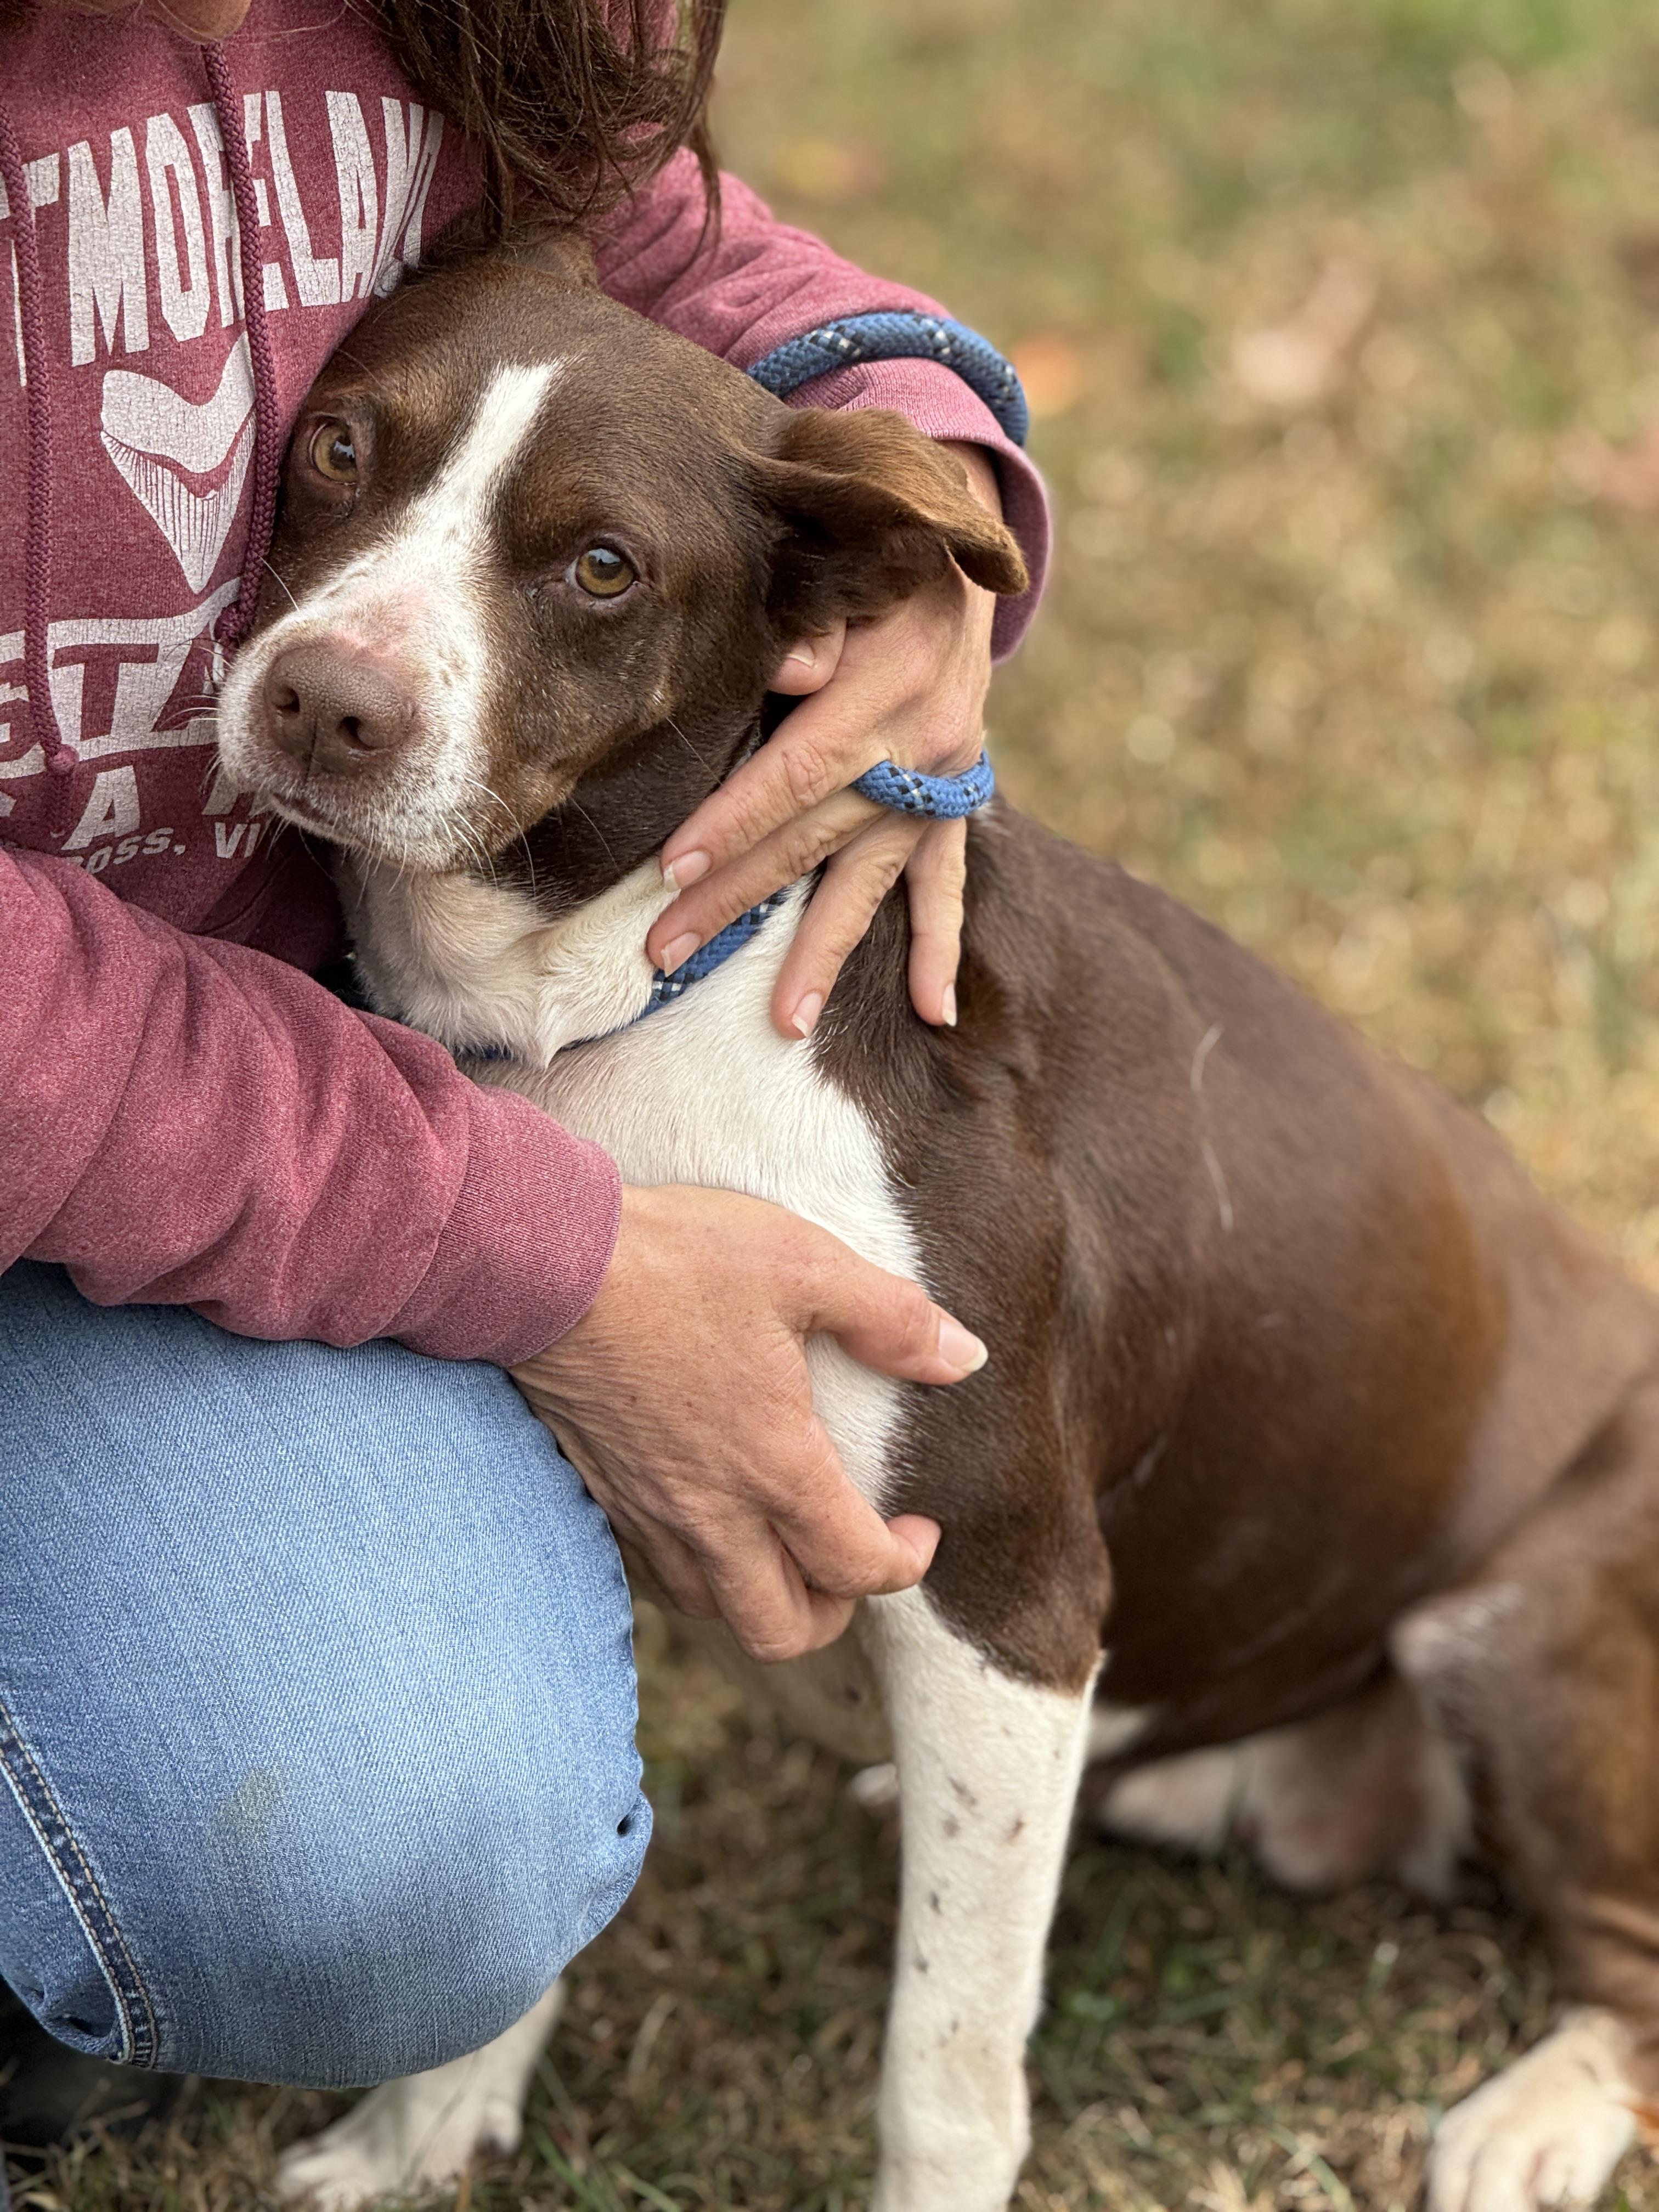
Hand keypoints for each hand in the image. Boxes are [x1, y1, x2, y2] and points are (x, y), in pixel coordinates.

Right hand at [510, 1184, 986, 1663]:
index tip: (920, 1527)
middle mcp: (709, 1512)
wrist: (541, 1265)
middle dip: (832, 1613)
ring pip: (712, 1607)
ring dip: (760, 1595)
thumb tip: (967, 1357)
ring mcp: (645, 1510)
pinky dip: (697, 1567)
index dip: (905, 1564)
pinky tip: (709, 1515)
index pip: (856, 1568)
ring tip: (786, 1545)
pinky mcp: (599, 1491)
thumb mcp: (804, 1265)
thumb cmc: (677, 1260)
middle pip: (779, 1630)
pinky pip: (656, 1570)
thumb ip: (893, 1317)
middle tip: (853, 1560)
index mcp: (774, 1468)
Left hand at [646, 441, 1003, 1040]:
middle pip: (814, 838)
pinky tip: (934, 1012)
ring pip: (871, 880)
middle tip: (666, 955)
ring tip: (787, 1022)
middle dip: (736, 900)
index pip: (797, 770)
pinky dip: (939, 948)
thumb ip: (815, 622)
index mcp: (886, 684)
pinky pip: (946, 884)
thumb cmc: (875, 563)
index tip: (674, 869)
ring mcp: (942, 784)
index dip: (736, 821)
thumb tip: (792, 666)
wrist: (959, 562)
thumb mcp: (848, 571)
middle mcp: (921, 744)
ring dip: (824, 952)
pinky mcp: (956, 804)